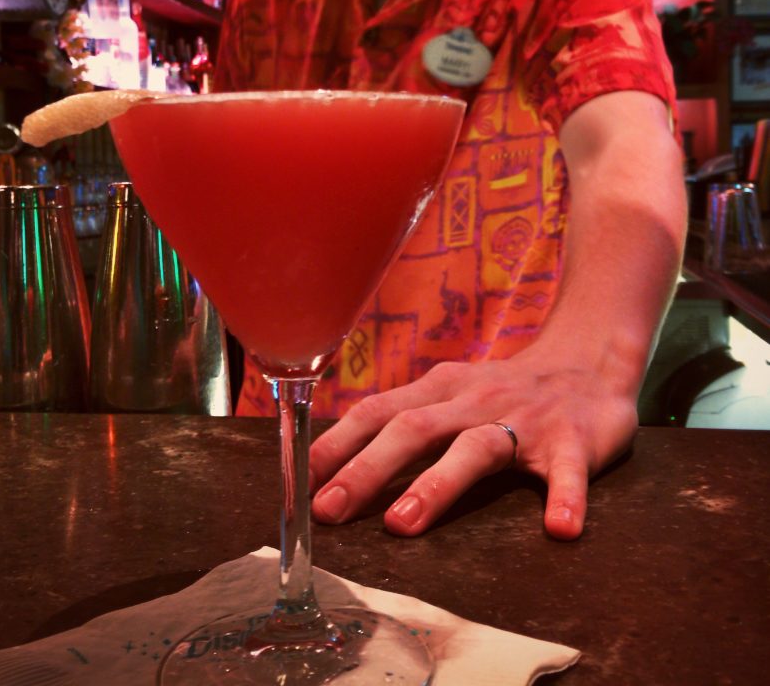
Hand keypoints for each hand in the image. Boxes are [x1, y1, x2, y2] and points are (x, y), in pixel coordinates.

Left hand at [309, 349, 639, 539]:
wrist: (589, 360)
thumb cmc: (505, 389)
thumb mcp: (450, 392)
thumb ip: (404, 419)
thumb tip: (336, 461)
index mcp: (440, 389)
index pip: (378, 412)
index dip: (337, 445)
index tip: (300, 482)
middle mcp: (474, 401)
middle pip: (414, 430)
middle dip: (367, 469)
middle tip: (330, 510)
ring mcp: (523, 419)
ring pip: (475, 449)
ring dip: (436, 485)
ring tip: (402, 523)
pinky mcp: (572, 441)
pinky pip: (567, 471)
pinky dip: (564, 497)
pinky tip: (559, 528)